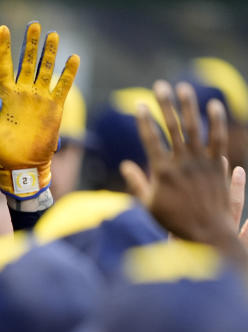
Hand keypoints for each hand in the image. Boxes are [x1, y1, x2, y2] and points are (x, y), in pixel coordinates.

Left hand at [0, 22, 79, 199]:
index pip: (3, 65)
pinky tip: (72, 58)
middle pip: (26, 62)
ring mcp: (38, 98)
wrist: (20, 166)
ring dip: (49, 53)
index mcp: (3, 95)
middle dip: (30, 44)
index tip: (3, 29)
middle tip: (33, 25)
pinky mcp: (53, 107)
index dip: (3, 47)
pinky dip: (68, 73)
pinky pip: (62, 86)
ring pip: (45, 69)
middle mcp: (22, 92)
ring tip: (52, 35)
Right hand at [120, 80, 247, 264]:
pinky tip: (213, 105)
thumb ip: (137, 184)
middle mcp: (182, 163)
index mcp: (162, 172)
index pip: (151, 139)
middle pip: (173, 127)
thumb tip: (126, 166)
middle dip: (165, 104)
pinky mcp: (218, 165)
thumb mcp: (148, 206)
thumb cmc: (173, 222)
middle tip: (160, 85)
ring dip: (189, 106)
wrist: (207, 233)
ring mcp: (202, 162)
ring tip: (184, 87)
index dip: (144, 120)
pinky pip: (218, 139)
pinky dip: (216, 121)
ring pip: (195, 127)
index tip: (139, 104)